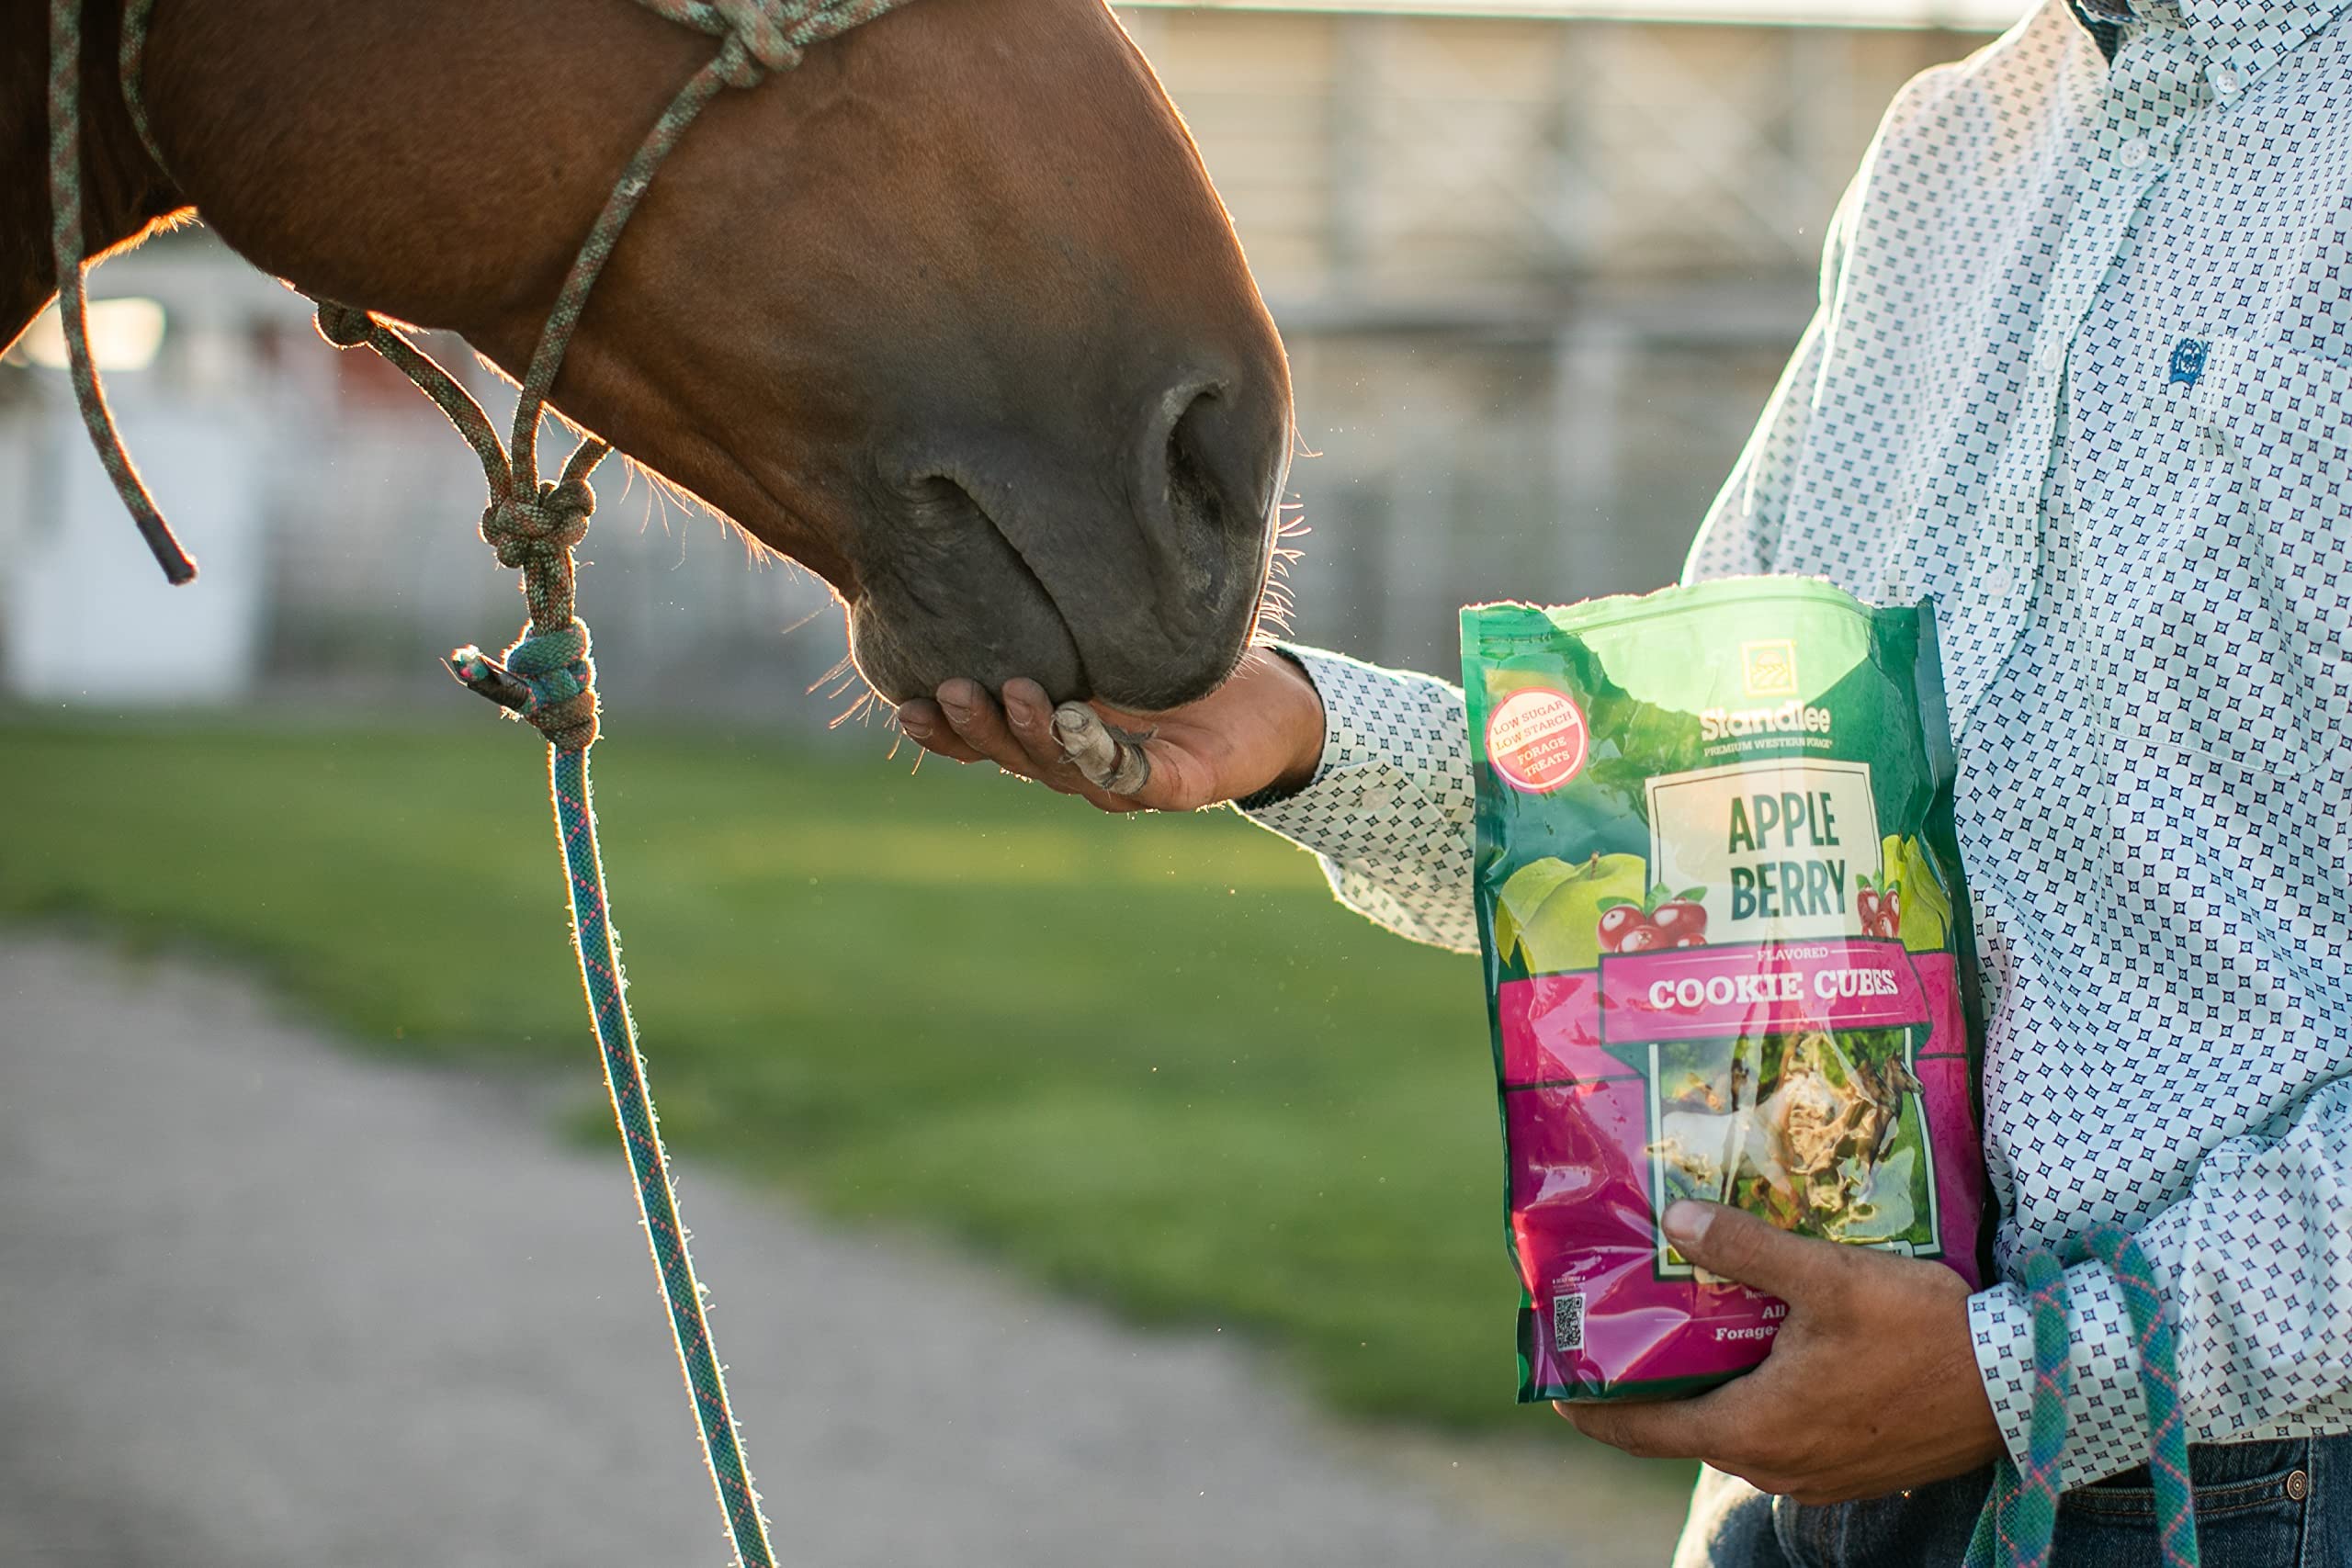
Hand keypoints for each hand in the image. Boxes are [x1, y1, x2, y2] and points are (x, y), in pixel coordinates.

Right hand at [892, 649, 1324, 813]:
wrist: (1278, 697)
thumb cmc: (1193, 661)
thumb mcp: (1117, 632)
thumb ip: (1068, 613)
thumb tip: (1005, 539)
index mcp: (1059, 732)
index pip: (991, 739)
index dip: (946, 731)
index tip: (904, 703)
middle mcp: (1085, 762)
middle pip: (1017, 756)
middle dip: (979, 728)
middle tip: (952, 690)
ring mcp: (1131, 779)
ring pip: (1066, 768)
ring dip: (1033, 735)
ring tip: (1013, 692)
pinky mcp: (1183, 786)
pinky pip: (1136, 774)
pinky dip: (1103, 753)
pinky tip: (1077, 723)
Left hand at [1564, 1201, 2005, 1504]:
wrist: (2024, 1385)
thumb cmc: (1926, 1333)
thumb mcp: (1829, 1276)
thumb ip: (1746, 1248)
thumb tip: (1676, 1220)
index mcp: (1754, 1430)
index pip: (1641, 1431)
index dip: (1590, 1407)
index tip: (1556, 1381)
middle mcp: (1776, 1467)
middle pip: (1686, 1427)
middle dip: (1651, 1381)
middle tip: (1624, 1326)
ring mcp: (1816, 1475)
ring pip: (1738, 1428)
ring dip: (1711, 1384)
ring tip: (1692, 1322)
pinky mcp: (1852, 1467)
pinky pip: (1782, 1434)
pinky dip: (1759, 1396)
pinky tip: (1767, 1344)